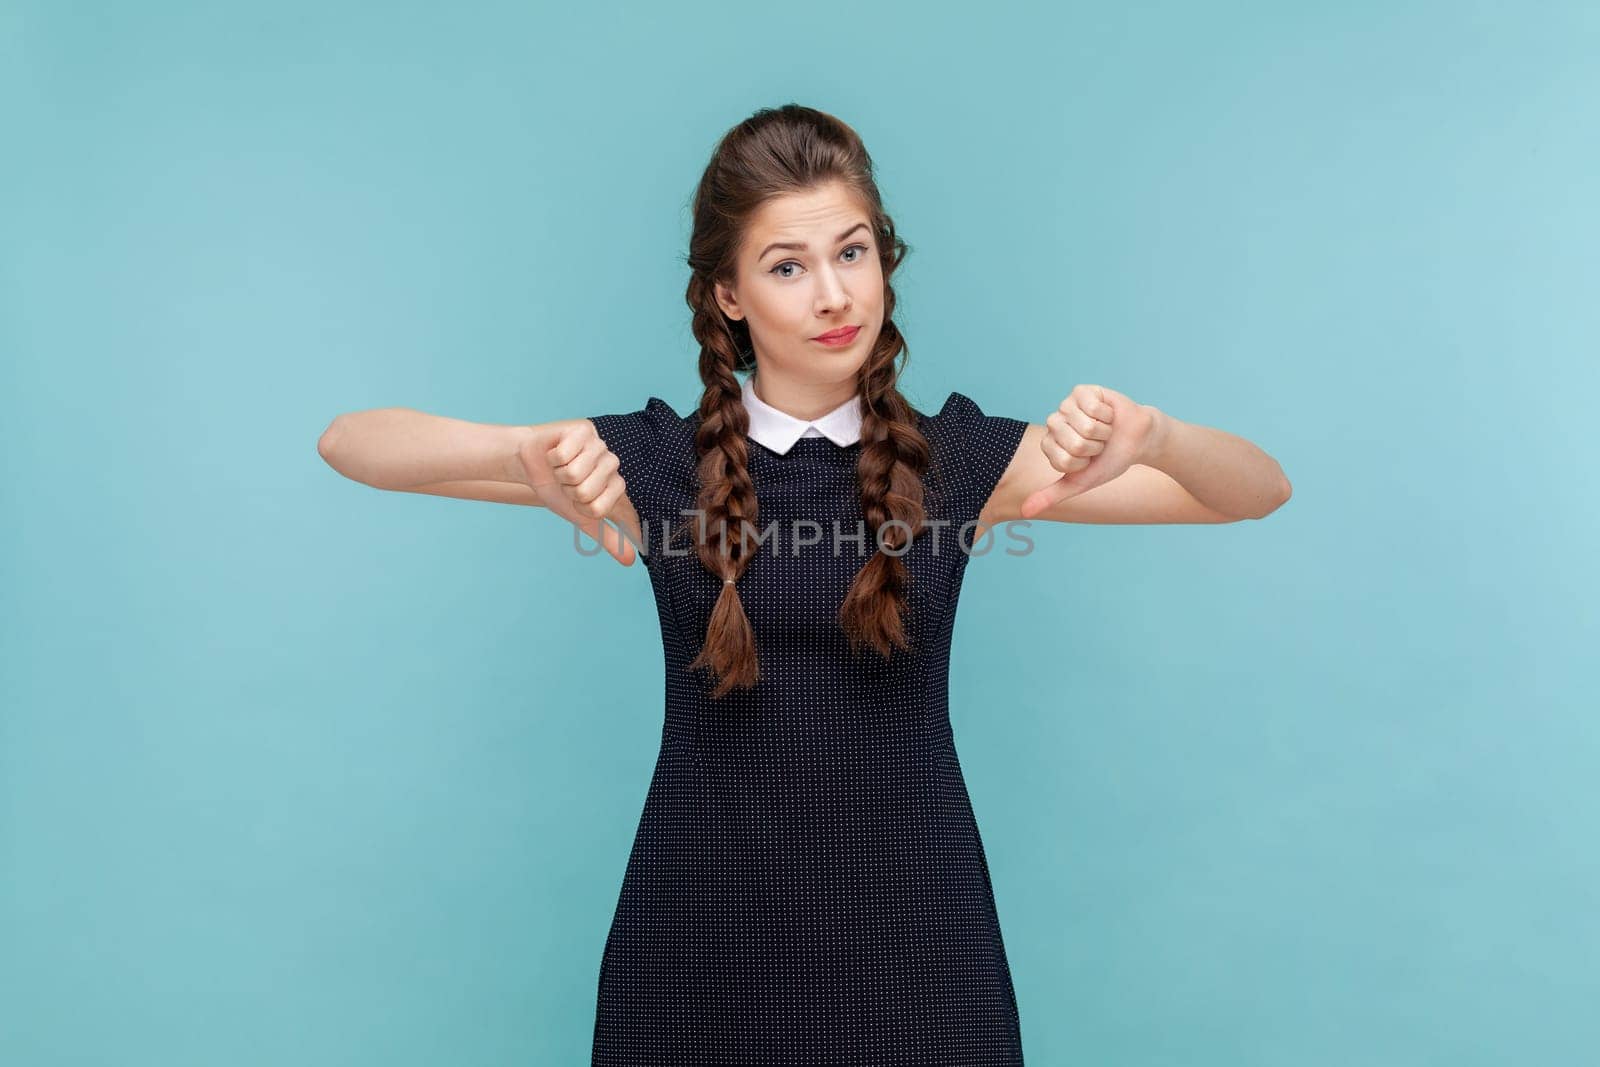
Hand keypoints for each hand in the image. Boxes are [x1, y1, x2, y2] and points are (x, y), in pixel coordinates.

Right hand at [516, 420, 638, 565]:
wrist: (532, 464)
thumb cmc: (558, 489)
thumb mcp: (583, 517)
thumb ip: (608, 537)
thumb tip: (631, 560)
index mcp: (616, 484)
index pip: (598, 508)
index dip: (579, 507)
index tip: (576, 498)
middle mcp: (612, 462)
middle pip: (585, 491)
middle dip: (566, 490)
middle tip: (566, 481)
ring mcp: (599, 444)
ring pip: (574, 472)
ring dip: (558, 473)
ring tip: (561, 466)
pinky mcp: (583, 429)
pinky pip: (564, 454)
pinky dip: (552, 457)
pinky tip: (555, 451)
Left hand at [1020, 384, 1161, 517]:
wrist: (1137, 440)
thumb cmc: (1107, 461)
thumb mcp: (1079, 482)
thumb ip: (1051, 496)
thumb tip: (1025, 512)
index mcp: (1050, 445)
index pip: (1063, 460)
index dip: (1083, 463)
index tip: (1088, 460)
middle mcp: (1054, 423)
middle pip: (1074, 443)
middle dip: (1094, 447)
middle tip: (1098, 444)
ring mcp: (1066, 405)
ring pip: (1085, 426)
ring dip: (1102, 431)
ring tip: (1104, 430)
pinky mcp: (1082, 391)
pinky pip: (1093, 407)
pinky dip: (1107, 415)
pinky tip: (1108, 415)